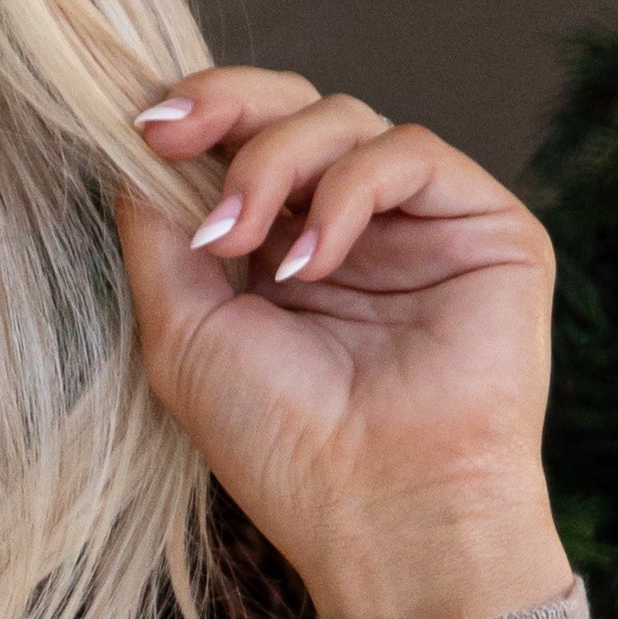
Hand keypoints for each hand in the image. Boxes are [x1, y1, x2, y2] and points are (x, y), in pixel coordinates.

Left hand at [116, 66, 570, 618]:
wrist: (380, 513)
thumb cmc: (281, 445)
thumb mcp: (184, 333)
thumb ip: (158, 234)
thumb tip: (132, 147)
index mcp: (281, 252)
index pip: (244, 143)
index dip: (199, 116)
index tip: (144, 126)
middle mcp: (352, 229)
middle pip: (294, 107)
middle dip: (227, 106)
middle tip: (174, 131)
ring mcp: (420, 224)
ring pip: (344, 117)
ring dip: (274, 163)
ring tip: (239, 241)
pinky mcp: (485, 226)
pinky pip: (409, 153)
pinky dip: (345, 192)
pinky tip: (312, 264)